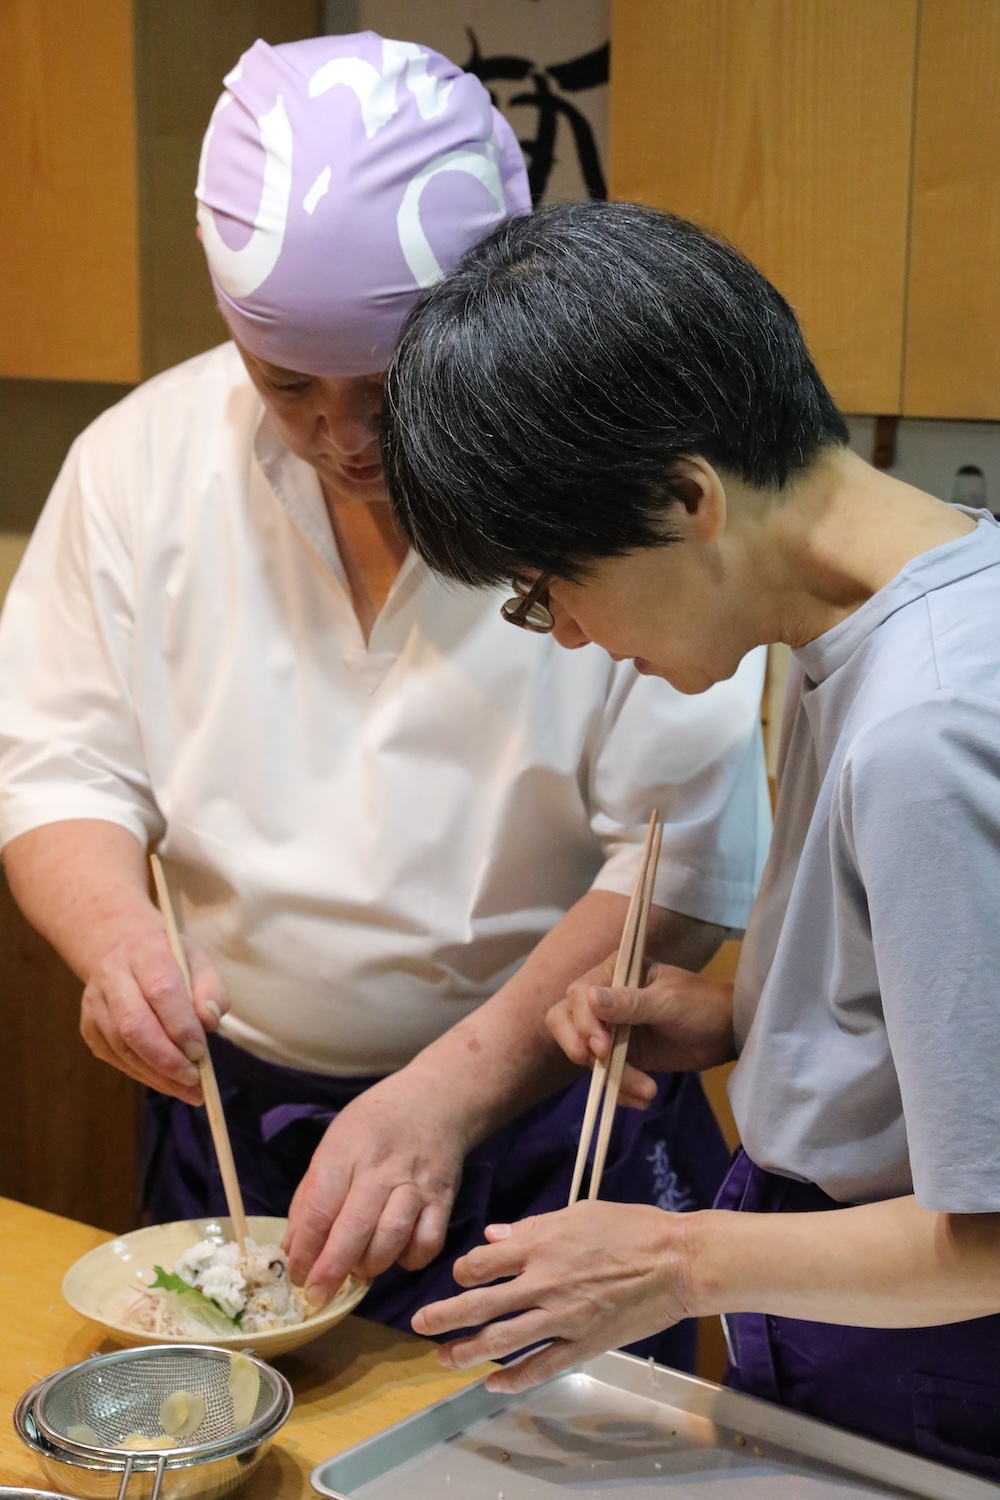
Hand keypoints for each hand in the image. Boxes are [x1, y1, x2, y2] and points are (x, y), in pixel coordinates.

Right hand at [80, 926, 227, 1104]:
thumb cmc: (170, 961)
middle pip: (134, 1024)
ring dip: (158, 1075)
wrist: (125, 952)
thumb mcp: (198, 961)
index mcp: (144, 952)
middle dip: (166, 1059)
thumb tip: (209, 1021)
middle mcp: (112, 975)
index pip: (161, 991)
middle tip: (195, 1079)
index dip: (181, 1026)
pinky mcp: (89, 1028)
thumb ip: (211, 989)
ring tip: (189, 1089)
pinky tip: (168, 1082)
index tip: (201, 1052)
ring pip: (123, 1047)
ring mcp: (95, 1003)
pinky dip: (145, 1075)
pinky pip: (117, 1058)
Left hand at [284, 1072, 469, 1305]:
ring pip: (392, 1238)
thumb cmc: (374, 1126)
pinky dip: (410, 1259)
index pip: (320, 1208)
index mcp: (345, 1152)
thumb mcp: (333, 1145)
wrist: (435, 1101)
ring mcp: (416, 1184)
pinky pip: (428, 1242)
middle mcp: (381, 1169)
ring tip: (359, 1270)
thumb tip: (293, 1252)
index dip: (305, 1250)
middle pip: (354, 1228)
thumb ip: (311, 1197)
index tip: (296, 1276)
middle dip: (332, 1270)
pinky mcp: (444, 1198)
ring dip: (371, 1265)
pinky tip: (397, 1254)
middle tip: (318, 1296)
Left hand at [412, 1201, 696, 1391]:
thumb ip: (532, 1227)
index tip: (459, 1278)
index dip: (464, 1272)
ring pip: (501, 1341)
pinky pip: (540, 1366)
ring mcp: (562, 1317)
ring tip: (444, 1359)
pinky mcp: (583, 1344)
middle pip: (480, 1305)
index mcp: (541, 1245)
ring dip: (466, 1352)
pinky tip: (494, 1384)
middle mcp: (543, 1283)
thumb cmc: (631, 1228)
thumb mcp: (578, 1213)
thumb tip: (494, 1236)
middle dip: (444, 1316)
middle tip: (419, 1325)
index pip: (482, 1264)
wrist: (677, 1262)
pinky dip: (513, 1378)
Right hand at [546, 958, 735, 1107]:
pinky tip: (643, 1098)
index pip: (578, 995)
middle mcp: (604, 998)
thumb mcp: (668, 1002)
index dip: (582, 1022)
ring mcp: (610, 1028)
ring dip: (611, 1076)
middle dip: (578, 1045)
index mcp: (614, 972)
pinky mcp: (620, 1055)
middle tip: (602, 1062)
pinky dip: (620, 1090)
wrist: (726, 1033)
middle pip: (564, 1021)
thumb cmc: (701, 1005)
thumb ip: (630, 1003)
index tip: (601, 1046)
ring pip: (585, 1054)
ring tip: (646, 1091)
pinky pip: (605, 1074)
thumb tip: (588, 998)